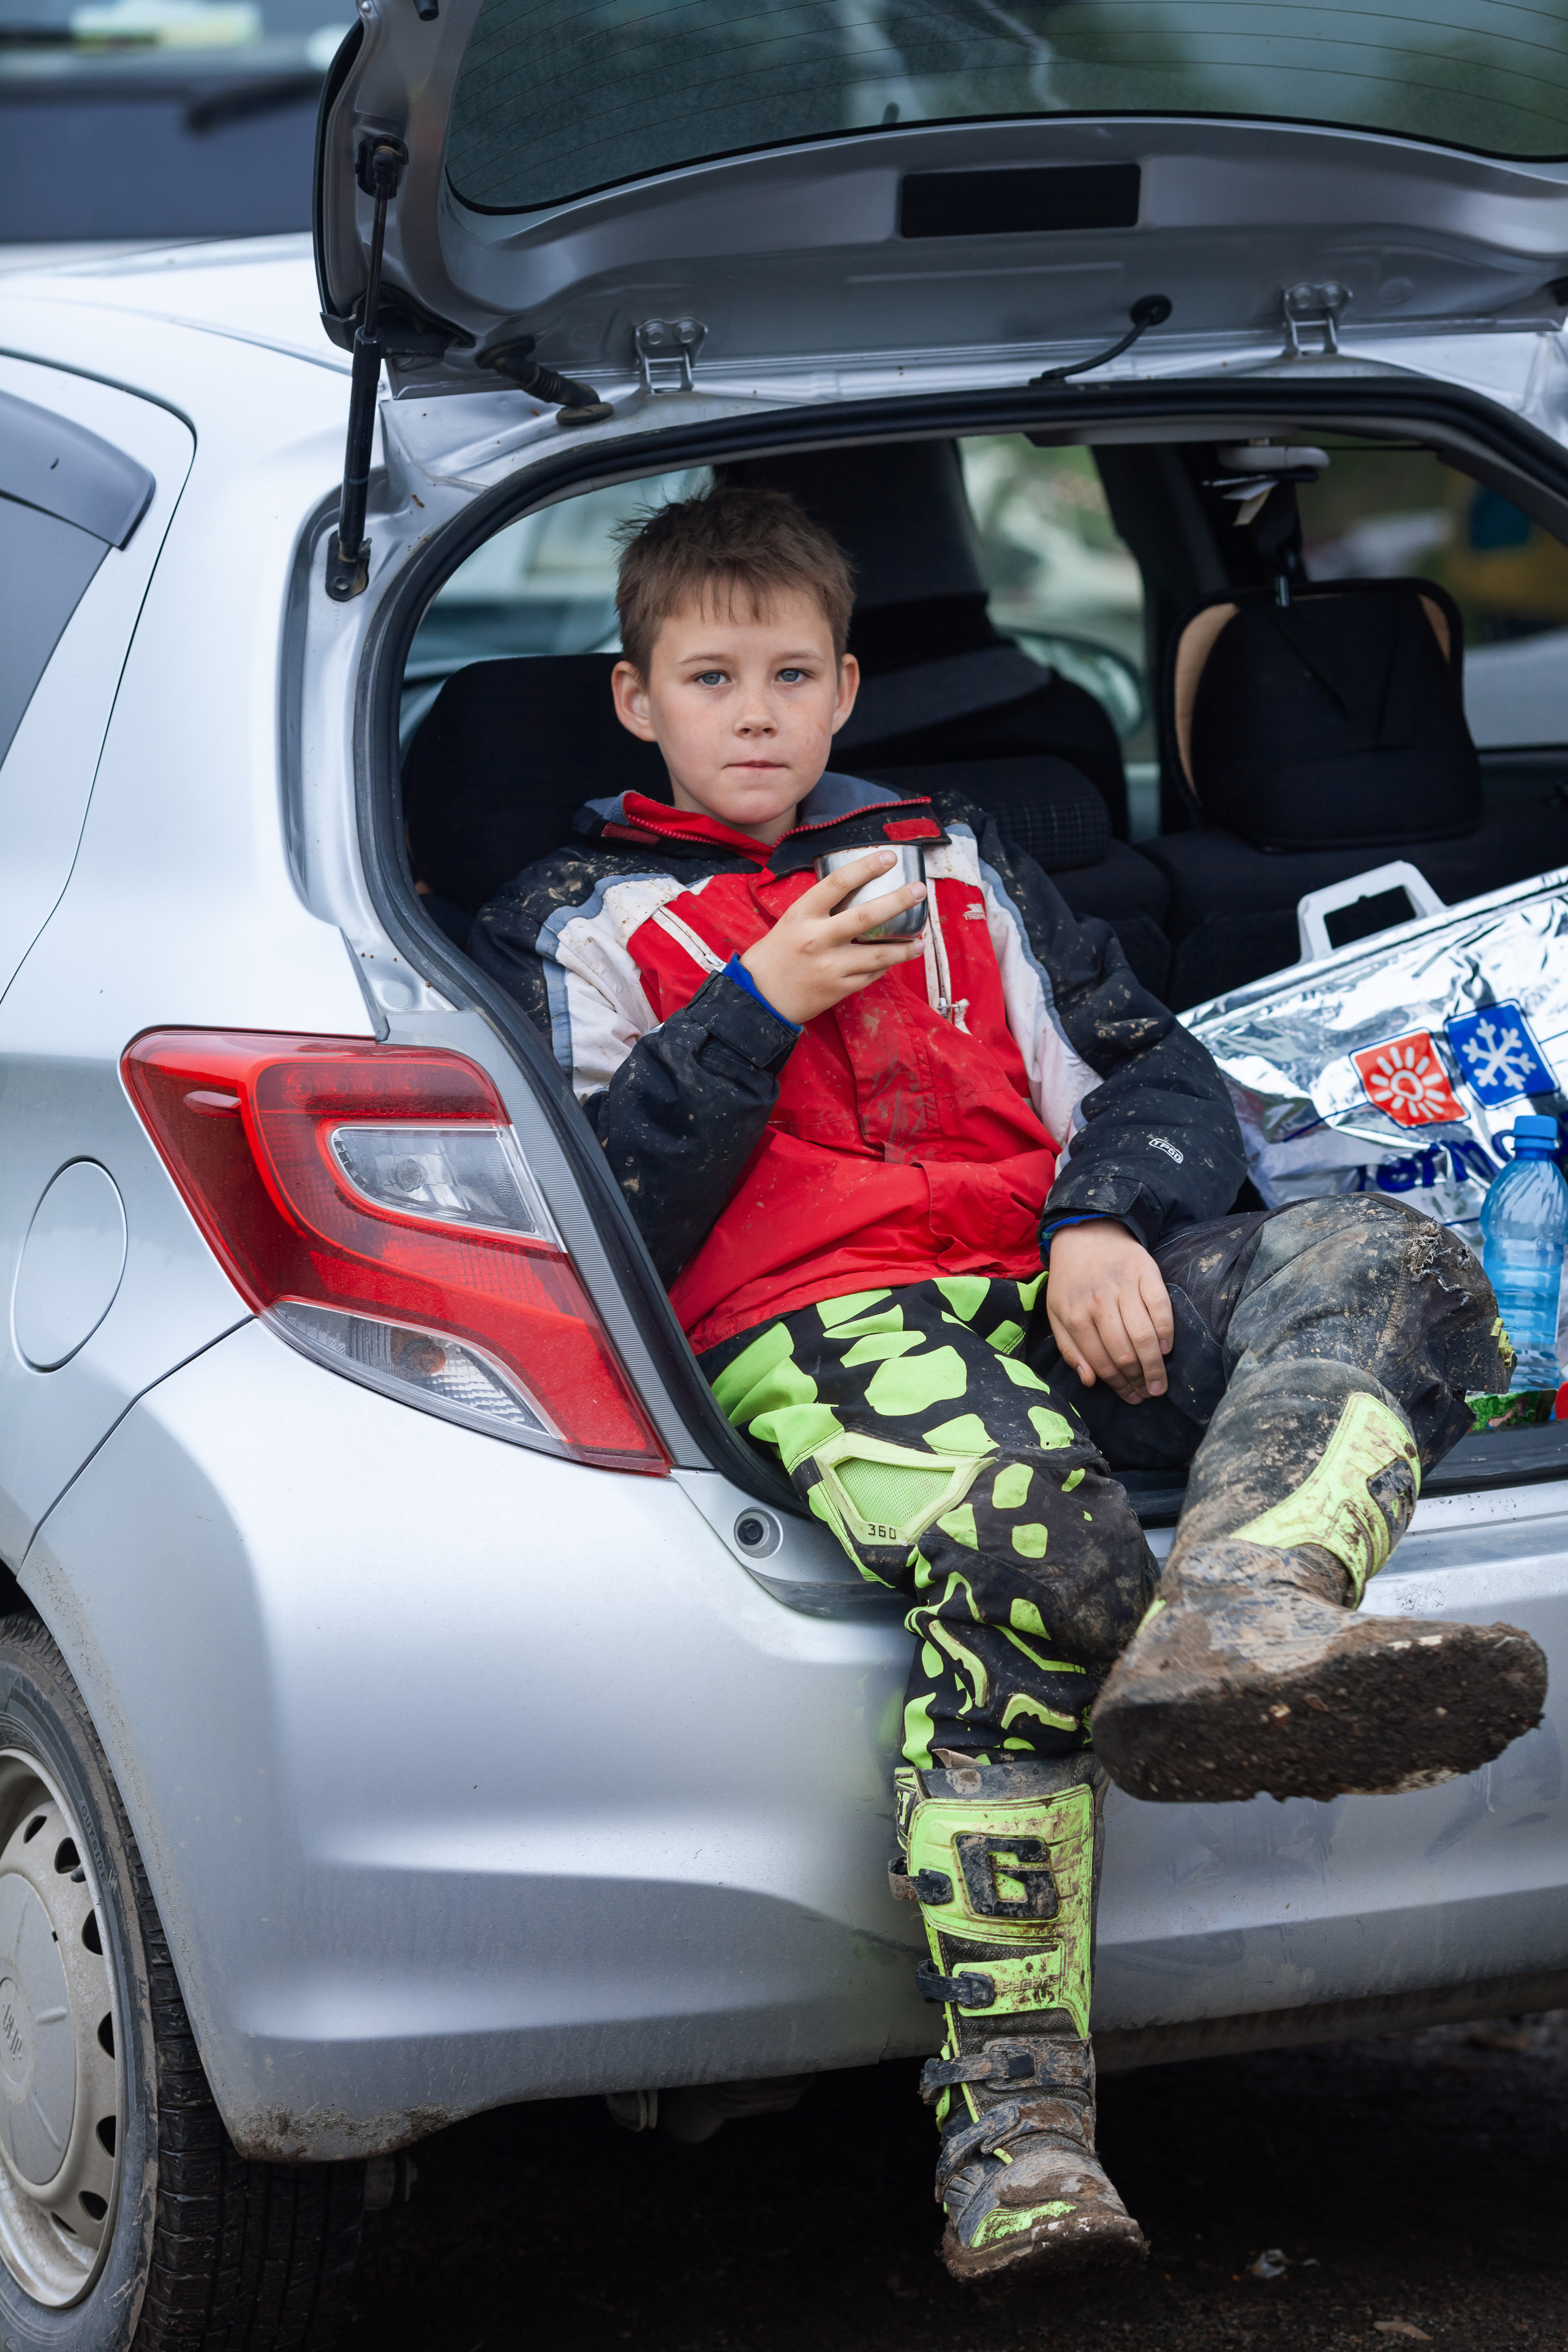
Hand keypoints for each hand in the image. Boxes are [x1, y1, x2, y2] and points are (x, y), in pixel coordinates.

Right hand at [741, 849, 926, 1025]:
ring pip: (878, 954)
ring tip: (921, 940)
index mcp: (802, 915)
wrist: (760, 997)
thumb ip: (821, 909)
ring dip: (904, 948)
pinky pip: (870, 976)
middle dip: (898, 901)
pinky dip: (885, 967)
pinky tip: (895, 960)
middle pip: (866, 917)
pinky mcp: (838, 989)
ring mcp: (830, 966)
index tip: (889, 857)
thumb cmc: (777, 953)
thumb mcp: (792, 921)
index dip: (866, 867)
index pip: (837, 883)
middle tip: (921, 890)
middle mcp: (817, 939)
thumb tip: (858, 891)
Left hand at [1046, 1220, 1173, 1403]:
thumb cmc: (1071, 1280)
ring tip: (1161, 1382)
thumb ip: (1069, 1349)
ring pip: (1144, 1335)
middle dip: (1140, 1380)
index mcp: (1074, 1315)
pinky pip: (1160, 1307)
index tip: (1132, 1397)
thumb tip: (1089, 1380)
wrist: (1086, 1233)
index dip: (1119, 1385)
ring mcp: (1123, 1286)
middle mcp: (1098, 1302)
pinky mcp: (1145, 1271)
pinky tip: (1167, 1347)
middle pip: (1124, 1353)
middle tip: (1151, 1393)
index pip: (1101, 1362)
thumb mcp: (1056, 1313)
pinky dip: (1166, 1330)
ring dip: (1155, 1364)